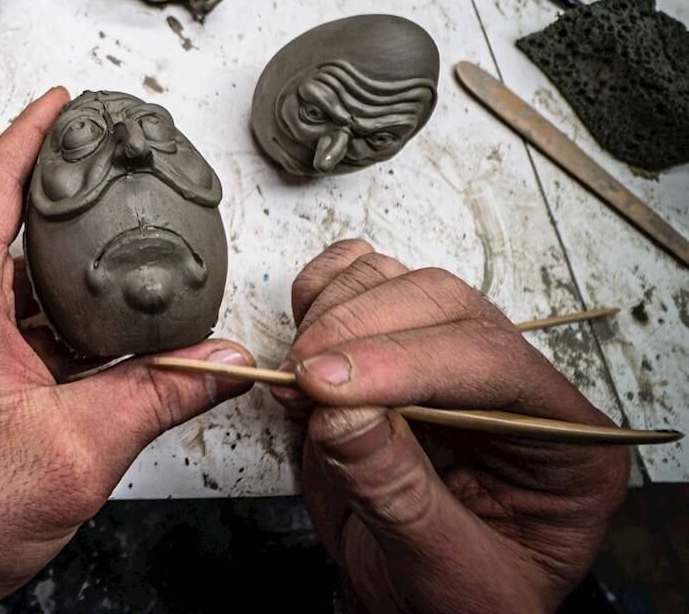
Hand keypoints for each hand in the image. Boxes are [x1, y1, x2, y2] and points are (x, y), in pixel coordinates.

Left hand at [0, 88, 254, 613]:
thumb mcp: (72, 453)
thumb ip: (154, 397)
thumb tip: (217, 360)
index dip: (34, 133)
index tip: (66, 99)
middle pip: (8, 221)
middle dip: (66, 193)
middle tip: (121, 167)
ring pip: (19, 278)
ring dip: (71, 265)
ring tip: (130, 249)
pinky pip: (18, 321)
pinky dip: (64, 316)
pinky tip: (111, 334)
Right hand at [274, 240, 629, 612]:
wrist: (409, 610)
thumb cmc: (452, 603)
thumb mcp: (446, 574)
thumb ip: (398, 494)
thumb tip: (343, 413)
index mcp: (564, 443)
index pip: (493, 362)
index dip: (406, 363)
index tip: (332, 386)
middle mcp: (511, 389)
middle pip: (443, 306)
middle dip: (360, 334)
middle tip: (303, 380)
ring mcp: (447, 361)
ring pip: (396, 282)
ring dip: (332, 316)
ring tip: (297, 382)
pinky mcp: (389, 349)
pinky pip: (357, 281)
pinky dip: (318, 296)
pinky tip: (303, 350)